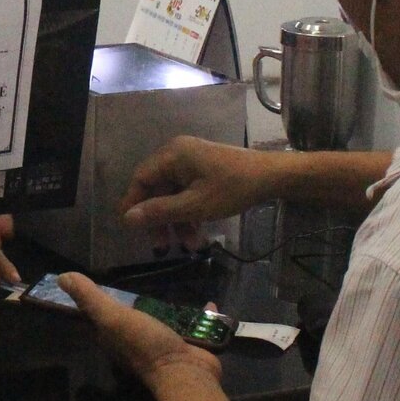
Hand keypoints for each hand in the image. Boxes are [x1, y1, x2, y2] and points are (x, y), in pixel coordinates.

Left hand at [55, 272, 221, 389]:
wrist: (186, 372)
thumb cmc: (146, 344)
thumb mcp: (113, 318)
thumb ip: (91, 299)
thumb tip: (62, 277)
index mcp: (114, 337)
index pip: (100, 317)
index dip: (98, 301)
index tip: (99, 280)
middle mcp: (134, 342)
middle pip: (132, 318)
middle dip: (136, 302)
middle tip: (141, 279)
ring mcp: (162, 344)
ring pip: (163, 321)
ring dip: (170, 307)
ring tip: (174, 287)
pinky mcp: (186, 345)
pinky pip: (192, 325)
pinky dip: (199, 315)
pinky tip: (208, 303)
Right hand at [118, 137, 279, 252]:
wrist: (272, 177)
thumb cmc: (233, 188)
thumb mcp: (195, 205)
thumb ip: (160, 211)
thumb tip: (126, 218)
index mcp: (172, 155)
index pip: (141, 179)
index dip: (132, 204)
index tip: (130, 230)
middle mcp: (177, 154)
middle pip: (156, 189)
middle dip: (160, 219)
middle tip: (162, 246)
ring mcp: (191, 162)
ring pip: (173, 195)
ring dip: (177, 221)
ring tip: (188, 246)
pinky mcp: (203, 171)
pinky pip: (186, 193)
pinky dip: (188, 213)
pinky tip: (197, 235)